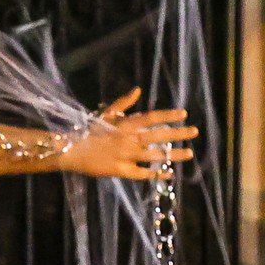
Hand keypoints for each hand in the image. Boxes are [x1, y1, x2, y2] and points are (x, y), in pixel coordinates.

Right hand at [61, 89, 198, 180]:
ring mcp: (126, 156)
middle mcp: (129, 139)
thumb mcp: (105, 115)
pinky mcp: (121, 171)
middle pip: (159, 136)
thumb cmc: (88, 131)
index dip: (168, 116)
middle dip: (178, 133)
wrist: (70, 151)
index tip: (184, 114)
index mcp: (125, 125)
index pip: (152, 118)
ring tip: (190, 154)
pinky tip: (169, 174)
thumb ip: (123, 104)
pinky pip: (142, 173)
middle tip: (194, 132)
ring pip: (155, 155)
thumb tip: (138, 90)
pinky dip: (156, 174)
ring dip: (174, 154)